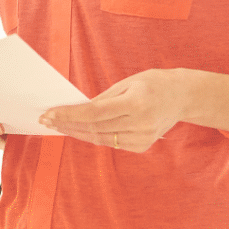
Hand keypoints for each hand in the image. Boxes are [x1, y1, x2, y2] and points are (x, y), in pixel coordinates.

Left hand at [39, 68, 184, 152]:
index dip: (70, 115)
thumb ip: (102, 99)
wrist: (182, 96)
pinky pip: (111, 142)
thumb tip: (76, 110)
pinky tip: (77, 131)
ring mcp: (144, 138)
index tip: (49, 114)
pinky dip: (92, 136)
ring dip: (75, 132)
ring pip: (100, 138)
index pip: (94, 113)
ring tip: (56, 125)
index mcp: (136, 104)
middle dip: (67, 124)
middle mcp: (141, 124)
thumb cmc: (152, 83)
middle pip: (95, 128)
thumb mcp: (126, 83)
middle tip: (46, 120)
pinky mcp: (143, 146)